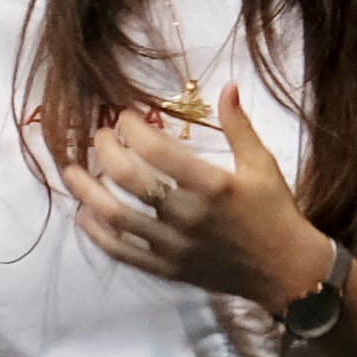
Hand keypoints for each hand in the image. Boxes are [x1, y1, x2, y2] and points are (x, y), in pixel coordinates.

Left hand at [68, 82, 326, 308]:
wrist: (285, 270)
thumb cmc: (275, 212)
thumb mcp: (263, 164)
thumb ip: (240, 126)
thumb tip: (226, 86)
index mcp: (213, 185)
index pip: (158, 151)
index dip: (134, 129)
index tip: (124, 117)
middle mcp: (188, 215)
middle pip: (130, 179)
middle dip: (107, 152)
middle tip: (100, 137)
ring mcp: (173, 246)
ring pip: (116, 217)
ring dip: (88, 191)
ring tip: (71, 172)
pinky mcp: (166, 269)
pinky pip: (122, 252)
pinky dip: (97, 234)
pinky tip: (83, 215)